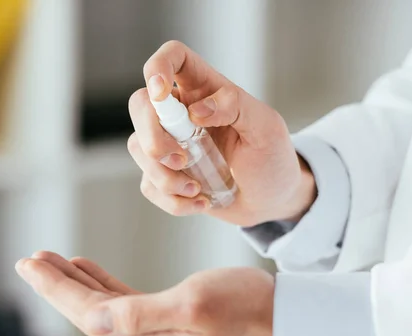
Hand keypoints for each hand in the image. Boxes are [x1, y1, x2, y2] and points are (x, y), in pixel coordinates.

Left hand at [16, 251, 273, 335]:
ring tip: (52, 261)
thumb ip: (138, 316)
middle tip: (31, 260)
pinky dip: (104, 286)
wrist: (278, 316)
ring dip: (78, 284)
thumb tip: (90, 319)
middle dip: (59, 286)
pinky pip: (124, 305)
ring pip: (104, 309)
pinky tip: (90, 270)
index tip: (30, 264)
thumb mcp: (192, 305)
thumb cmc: (243, 305)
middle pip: (90, 314)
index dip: (57, 289)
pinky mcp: (168, 325)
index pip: (89, 315)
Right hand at [128, 40, 315, 225]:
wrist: (272, 199)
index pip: (173, 57)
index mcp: (205, 89)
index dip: (157, 67)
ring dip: (164, 177)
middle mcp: (181, 112)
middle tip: (182, 160)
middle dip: (152, 137)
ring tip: (198, 190)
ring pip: (139, 148)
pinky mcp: (166, 174)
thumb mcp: (266, 127)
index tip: (160, 93)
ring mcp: (170, 143)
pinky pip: (150, 185)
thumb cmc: (272, 157)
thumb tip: (197, 110)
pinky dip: (173, 200)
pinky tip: (201, 202)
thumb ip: (236, 107)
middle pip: (140, 105)